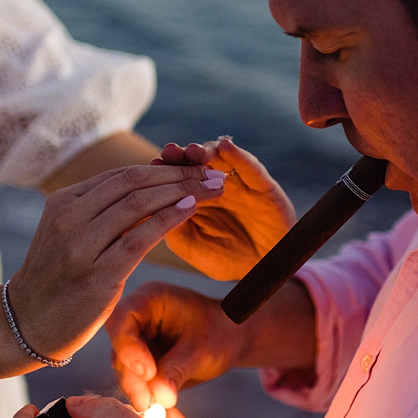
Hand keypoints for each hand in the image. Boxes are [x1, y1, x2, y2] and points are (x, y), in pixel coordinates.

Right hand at [9, 164, 223, 361]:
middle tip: (212, 173)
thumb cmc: (57, 280)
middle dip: (178, 175)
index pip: (121, 175)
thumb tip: (143, 190)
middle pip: (132, 183)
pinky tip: (191, 209)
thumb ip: (97, 212)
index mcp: (63, 201)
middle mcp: (69, 217)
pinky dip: (168, 219)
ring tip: (211, 188)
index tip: (195, 168)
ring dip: (181, 192)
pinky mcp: (95, 275)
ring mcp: (80, 246)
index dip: (163, 168)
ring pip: (138, 205)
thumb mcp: (67, 235)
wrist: (28, 324)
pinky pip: (138, 238)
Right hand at [107, 282, 247, 417]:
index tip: (148, 372)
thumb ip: (176, 370)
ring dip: (147, 402)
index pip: (122, 320)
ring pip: (128, 377)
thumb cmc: (220, 331)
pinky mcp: (142, 367)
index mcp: (149, 301)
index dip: (128, 348)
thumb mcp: (202, 349)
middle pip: (120, 353)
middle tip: (150, 405)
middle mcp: (137, 322)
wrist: (231, 339)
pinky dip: (157, 408)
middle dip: (136, 383)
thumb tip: (159, 398)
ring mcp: (137, 345)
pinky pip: (142, 390)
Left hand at [154, 138, 294, 280]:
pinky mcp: (264, 187)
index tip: (153, 164)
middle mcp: (216, 185)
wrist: (264, 270)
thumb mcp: (195, 248)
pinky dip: (239, 155)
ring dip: (206, 150)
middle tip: (169, 151)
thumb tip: (154, 208)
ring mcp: (240, 183)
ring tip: (193, 151)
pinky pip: (251, 168)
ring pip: (221, 159)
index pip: (177, 178)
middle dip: (182, 155)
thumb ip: (176, 230)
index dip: (165, 170)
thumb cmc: (226, 259)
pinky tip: (226, 146)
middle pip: (196, 162)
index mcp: (196, 198)